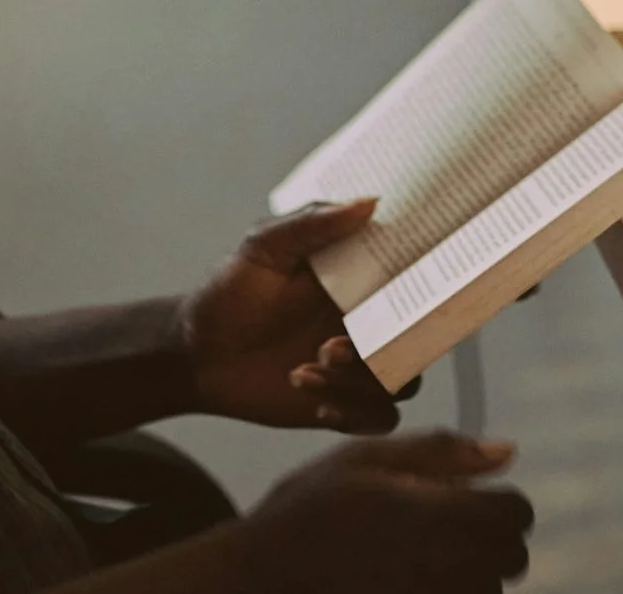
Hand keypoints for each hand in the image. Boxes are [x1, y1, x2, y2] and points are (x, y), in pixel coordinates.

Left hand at [179, 200, 410, 430]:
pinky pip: (380, 418)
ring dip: (361, 384)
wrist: (195, 354)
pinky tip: (317, 403)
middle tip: (331, 348)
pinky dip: (357, 414)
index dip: (427, 288)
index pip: (415, 284)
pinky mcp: (344, 402)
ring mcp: (359, 366)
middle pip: (418, 340)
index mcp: (360, 281)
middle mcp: (367, 323)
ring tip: (304, 373)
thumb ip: (314, 223)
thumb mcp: (265, 246)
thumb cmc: (229, 293)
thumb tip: (369, 203)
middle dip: (385, 348)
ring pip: (401, 383)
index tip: (412, 293)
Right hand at [241, 432, 531, 593]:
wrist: (258, 580)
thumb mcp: (367, 460)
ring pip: (486, 591)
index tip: (463, 498)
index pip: (516, 512)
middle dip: (487, 541)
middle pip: (511, 558)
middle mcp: (449, 569)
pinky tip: (399, 578)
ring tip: (411, 559)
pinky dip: (443, 592)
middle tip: (438, 530)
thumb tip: (507, 451)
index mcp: (441, 516)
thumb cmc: (308, 511)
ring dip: (467, 574)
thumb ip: (442, 452)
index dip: (496, 500)